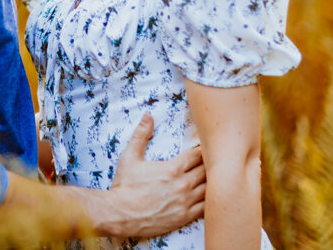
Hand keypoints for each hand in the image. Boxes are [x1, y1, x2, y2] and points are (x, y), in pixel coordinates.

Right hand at [108, 113, 205, 237]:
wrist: (119, 214)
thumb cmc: (124, 186)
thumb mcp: (130, 157)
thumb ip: (141, 135)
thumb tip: (147, 116)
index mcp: (172, 168)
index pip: (198, 154)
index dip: (203, 149)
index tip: (204, 146)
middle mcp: (182, 185)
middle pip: (207, 170)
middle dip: (210, 164)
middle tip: (212, 160)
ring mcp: (185, 202)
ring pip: (209, 189)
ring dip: (211, 182)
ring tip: (213, 178)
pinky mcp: (184, 217)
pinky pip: (205, 208)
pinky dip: (209, 201)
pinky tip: (207, 197)